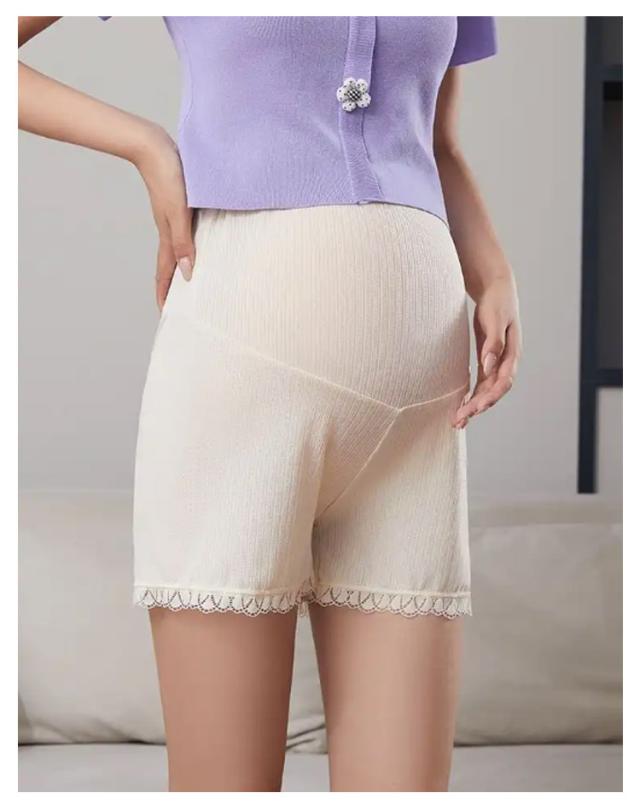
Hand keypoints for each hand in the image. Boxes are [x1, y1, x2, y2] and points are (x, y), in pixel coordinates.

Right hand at [135, 126, 194, 308]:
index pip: (165, 272)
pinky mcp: (178, 204)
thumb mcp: (178, 213)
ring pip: (177, 248)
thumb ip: (183, 242)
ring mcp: (172, 217)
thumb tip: (187, 273)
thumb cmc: (168, 176)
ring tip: (192, 279)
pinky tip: (198, 242)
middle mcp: (169, 229)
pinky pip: (183, 232)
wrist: (154, 146)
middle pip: (171, 264)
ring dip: (181, 265)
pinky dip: (188, 244)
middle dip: (173, 286)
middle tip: (180, 304)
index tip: (166, 314)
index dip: (165, 294)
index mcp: (168, 235)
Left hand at [453, 277, 520, 428]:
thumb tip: (489, 366)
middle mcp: (505, 361)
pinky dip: (471, 394)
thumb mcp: (495, 318)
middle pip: (493, 390)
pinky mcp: (486, 358)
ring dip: (473, 405)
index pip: (503, 382)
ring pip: (486, 389)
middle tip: (459, 421)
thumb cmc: (497, 301)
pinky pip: (480, 382)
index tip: (475, 408)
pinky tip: (461, 404)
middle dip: (477, 407)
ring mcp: (496, 361)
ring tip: (457, 421)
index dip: (490, 397)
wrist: (496, 288)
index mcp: (512, 352)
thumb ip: (493, 342)